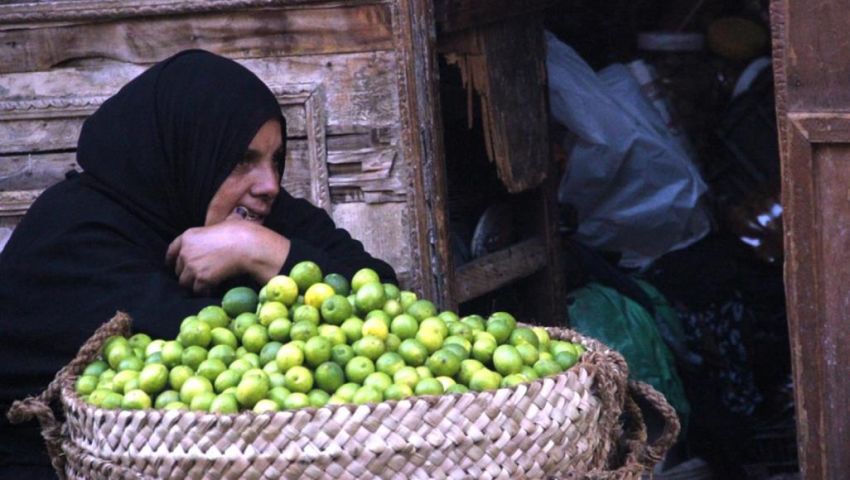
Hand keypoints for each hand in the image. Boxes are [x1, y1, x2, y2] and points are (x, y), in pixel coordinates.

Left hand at [166, 215, 290, 293]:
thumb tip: (221, 228)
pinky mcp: (201, 278)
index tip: (175, 266)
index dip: (172, 260)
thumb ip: (212, 231)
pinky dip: (204, 291)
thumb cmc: (239, 233)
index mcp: (188, 236)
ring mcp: (192, 266)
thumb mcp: (219, 226)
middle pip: (178, 269)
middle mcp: (185, 251)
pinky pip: (197, 290)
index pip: (171, 251)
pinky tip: (212, 290)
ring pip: (185, 282)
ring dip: (194, 285)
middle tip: (198, 277)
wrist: (246, 246)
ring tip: (205, 285)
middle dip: (186, 273)